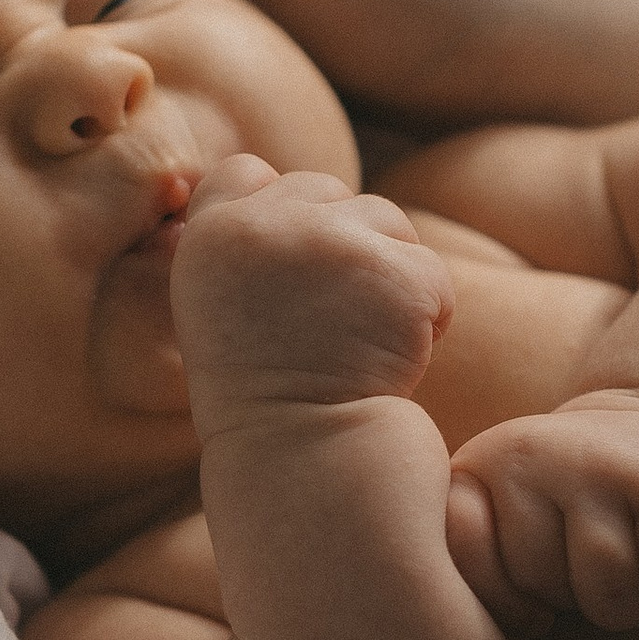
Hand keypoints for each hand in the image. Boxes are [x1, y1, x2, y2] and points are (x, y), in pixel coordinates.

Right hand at [169, 156, 453, 431]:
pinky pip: (431, 273)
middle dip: (343, 246)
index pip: (242, 174)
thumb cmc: (265, 398)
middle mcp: (263, 229)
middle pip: (327, 192)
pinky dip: (427, 316)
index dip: (274, 215)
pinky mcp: (396, 274)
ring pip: (387, 221)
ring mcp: (332, 246)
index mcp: (207, 241)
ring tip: (360, 342)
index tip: (285, 279)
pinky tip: (391, 363)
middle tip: (328, 323)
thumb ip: (242, 245)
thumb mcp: (219, 311)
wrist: (309, 465)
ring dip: (388, 276)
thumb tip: (268, 179)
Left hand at [446, 387, 638, 637]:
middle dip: (567, 596)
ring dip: (624, 603)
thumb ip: (467, 573)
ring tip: (623, 565)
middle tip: (583, 561)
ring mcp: (602, 464)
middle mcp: (531, 454)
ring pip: (608, 592)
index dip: (501, 601)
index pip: (466, 559)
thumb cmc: (562, 510)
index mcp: (477, 470)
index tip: (526, 597)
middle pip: (540, 584)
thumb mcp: (498, 526)